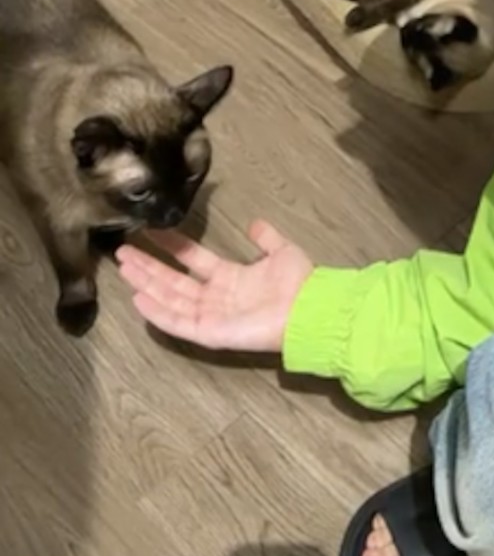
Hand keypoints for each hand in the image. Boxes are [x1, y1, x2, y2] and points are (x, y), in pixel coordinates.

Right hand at [115, 220, 314, 352]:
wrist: (308, 309)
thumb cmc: (298, 283)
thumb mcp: (282, 251)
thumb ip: (266, 237)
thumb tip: (255, 223)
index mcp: (230, 276)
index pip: (192, 259)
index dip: (172, 246)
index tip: (152, 231)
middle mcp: (215, 296)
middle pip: (173, 280)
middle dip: (148, 266)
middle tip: (123, 252)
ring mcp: (210, 315)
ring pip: (170, 298)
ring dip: (146, 283)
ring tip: (124, 267)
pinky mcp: (209, 332)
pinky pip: (178, 322)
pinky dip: (157, 312)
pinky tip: (138, 298)